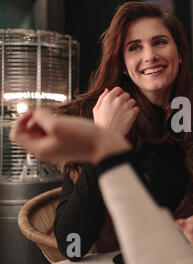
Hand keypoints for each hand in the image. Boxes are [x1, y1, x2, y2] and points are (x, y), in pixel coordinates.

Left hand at [9, 109, 131, 163]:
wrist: (105, 146)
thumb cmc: (84, 137)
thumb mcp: (57, 123)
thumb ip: (40, 116)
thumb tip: (36, 114)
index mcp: (39, 149)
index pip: (17, 133)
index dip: (22, 119)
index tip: (36, 112)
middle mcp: (44, 151)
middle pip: (27, 132)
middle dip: (34, 120)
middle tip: (49, 113)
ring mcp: (54, 148)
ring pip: (39, 131)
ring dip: (46, 121)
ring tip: (59, 118)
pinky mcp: (63, 145)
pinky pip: (51, 133)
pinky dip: (55, 125)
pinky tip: (66, 122)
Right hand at [93, 87, 138, 135]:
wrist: (108, 135)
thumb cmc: (101, 123)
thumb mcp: (96, 109)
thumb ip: (102, 98)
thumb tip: (107, 89)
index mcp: (108, 98)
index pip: (118, 89)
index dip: (119, 93)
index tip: (119, 98)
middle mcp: (118, 101)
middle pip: (127, 94)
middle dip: (125, 100)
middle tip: (121, 108)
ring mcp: (126, 107)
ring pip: (133, 101)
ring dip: (130, 105)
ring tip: (125, 113)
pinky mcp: (132, 114)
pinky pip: (137, 108)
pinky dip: (134, 112)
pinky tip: (128, 117)